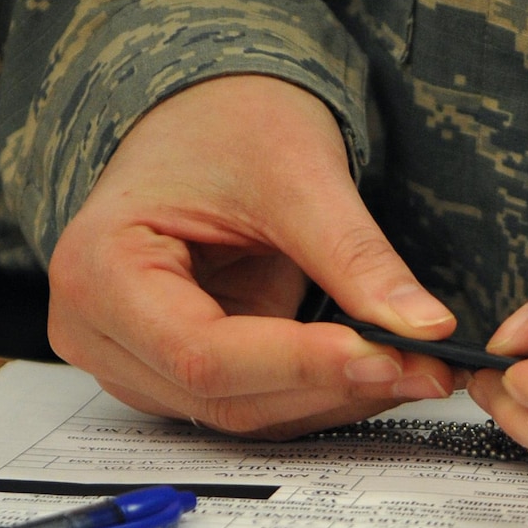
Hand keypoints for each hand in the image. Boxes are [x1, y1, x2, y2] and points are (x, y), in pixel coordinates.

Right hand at [48, 75, 461, 436]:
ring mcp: (138, 360)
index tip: (386, 355)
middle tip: (428, 368)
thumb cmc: (224, 124)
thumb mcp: (296, 173)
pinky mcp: (180, 372)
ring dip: (335, 398)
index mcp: (98, 270)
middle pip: (224, 395)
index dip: (300, 365)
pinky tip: (380, 367)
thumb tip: (422, 327)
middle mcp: (101, 331)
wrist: (205, 114)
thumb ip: (354, 257)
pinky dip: (322, 391)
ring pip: (245, 413)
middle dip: (333, 386)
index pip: (203, 353)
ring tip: (418, 366)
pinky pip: (257, 402)